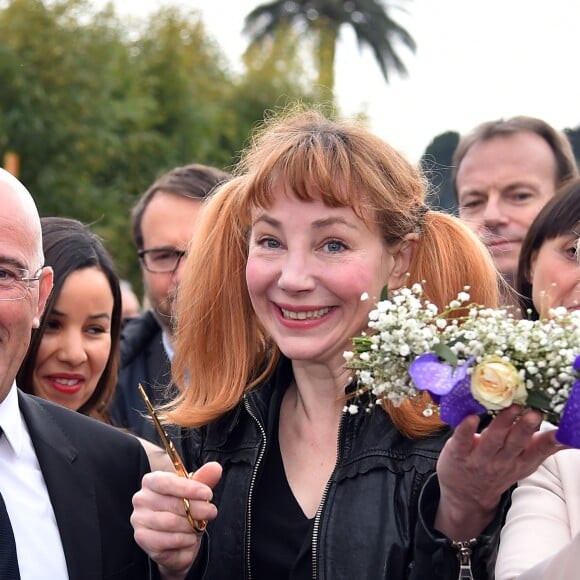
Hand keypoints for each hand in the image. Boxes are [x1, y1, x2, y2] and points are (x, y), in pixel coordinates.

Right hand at [131, 461, 221, 579]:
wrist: (174, 536)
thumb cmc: (183, 507)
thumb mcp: (194, 491)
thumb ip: (204, 478)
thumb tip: (215, 468)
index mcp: (152, 480)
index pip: (168, 482)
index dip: (189, 488)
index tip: (208, 494)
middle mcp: (142, 498)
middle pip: (173, 504)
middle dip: (197, 509)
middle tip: (211, 512)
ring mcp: (139, 519)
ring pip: (171, 523)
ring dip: (191, 527)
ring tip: (198, 526)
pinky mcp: (142, 539)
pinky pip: (167, 541)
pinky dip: (183, 541)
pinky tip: (189, 538)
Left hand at [435, 406, 562, 538]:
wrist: (466, 496)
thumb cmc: (497, 471)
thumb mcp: (524, 464)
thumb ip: (542, 448)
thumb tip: (570, 435)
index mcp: (520, 462)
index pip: (537, 451)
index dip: (548, 441)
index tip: (559, 430)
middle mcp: (501, 461)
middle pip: (515, 443)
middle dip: (525, 429)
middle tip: (534, 414)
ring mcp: (479, 459)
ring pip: (492, 440)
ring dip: (501, 424)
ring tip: (510, 409)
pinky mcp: (457, 453)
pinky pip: (462, 440)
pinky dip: (466, 429)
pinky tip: (471, 417)